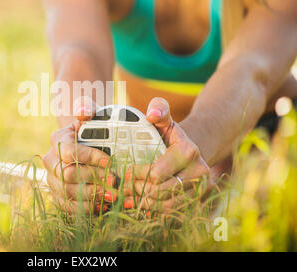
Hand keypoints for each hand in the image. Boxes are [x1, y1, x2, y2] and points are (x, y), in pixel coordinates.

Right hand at [43, 99, 115, 214]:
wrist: (86, 144)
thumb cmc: (92, 129)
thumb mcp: (92, 116)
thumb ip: (88, 109)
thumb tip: (83, 111)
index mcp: (57, 139)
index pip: (68, 151)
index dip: (89, 157)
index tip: (110, 161)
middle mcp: (50, 161)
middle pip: (67, 174)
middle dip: (93, 179)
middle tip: (114, 182)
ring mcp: (52, 180)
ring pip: (67, 192)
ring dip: (91, 195)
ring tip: (112, 195)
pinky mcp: (57, 196)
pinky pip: (68, 207)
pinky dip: (86, 208)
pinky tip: (104, 205)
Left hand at [122, 97, 215, 214]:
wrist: (189, 151)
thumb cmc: (169, 134)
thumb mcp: (163, 118)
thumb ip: (158, 108)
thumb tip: (152, 114)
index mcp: (189, 151)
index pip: (156, 173)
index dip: (135, 175)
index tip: (122, 173)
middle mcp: (199, 172)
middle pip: (159, 192)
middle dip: (136, 191)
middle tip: (122, 188)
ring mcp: (200, 189)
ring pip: (165, 205)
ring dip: (143, 204)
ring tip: (128, 197)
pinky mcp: (196, 201)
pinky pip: (172, 212)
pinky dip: (154, 211)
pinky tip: (141, 205)